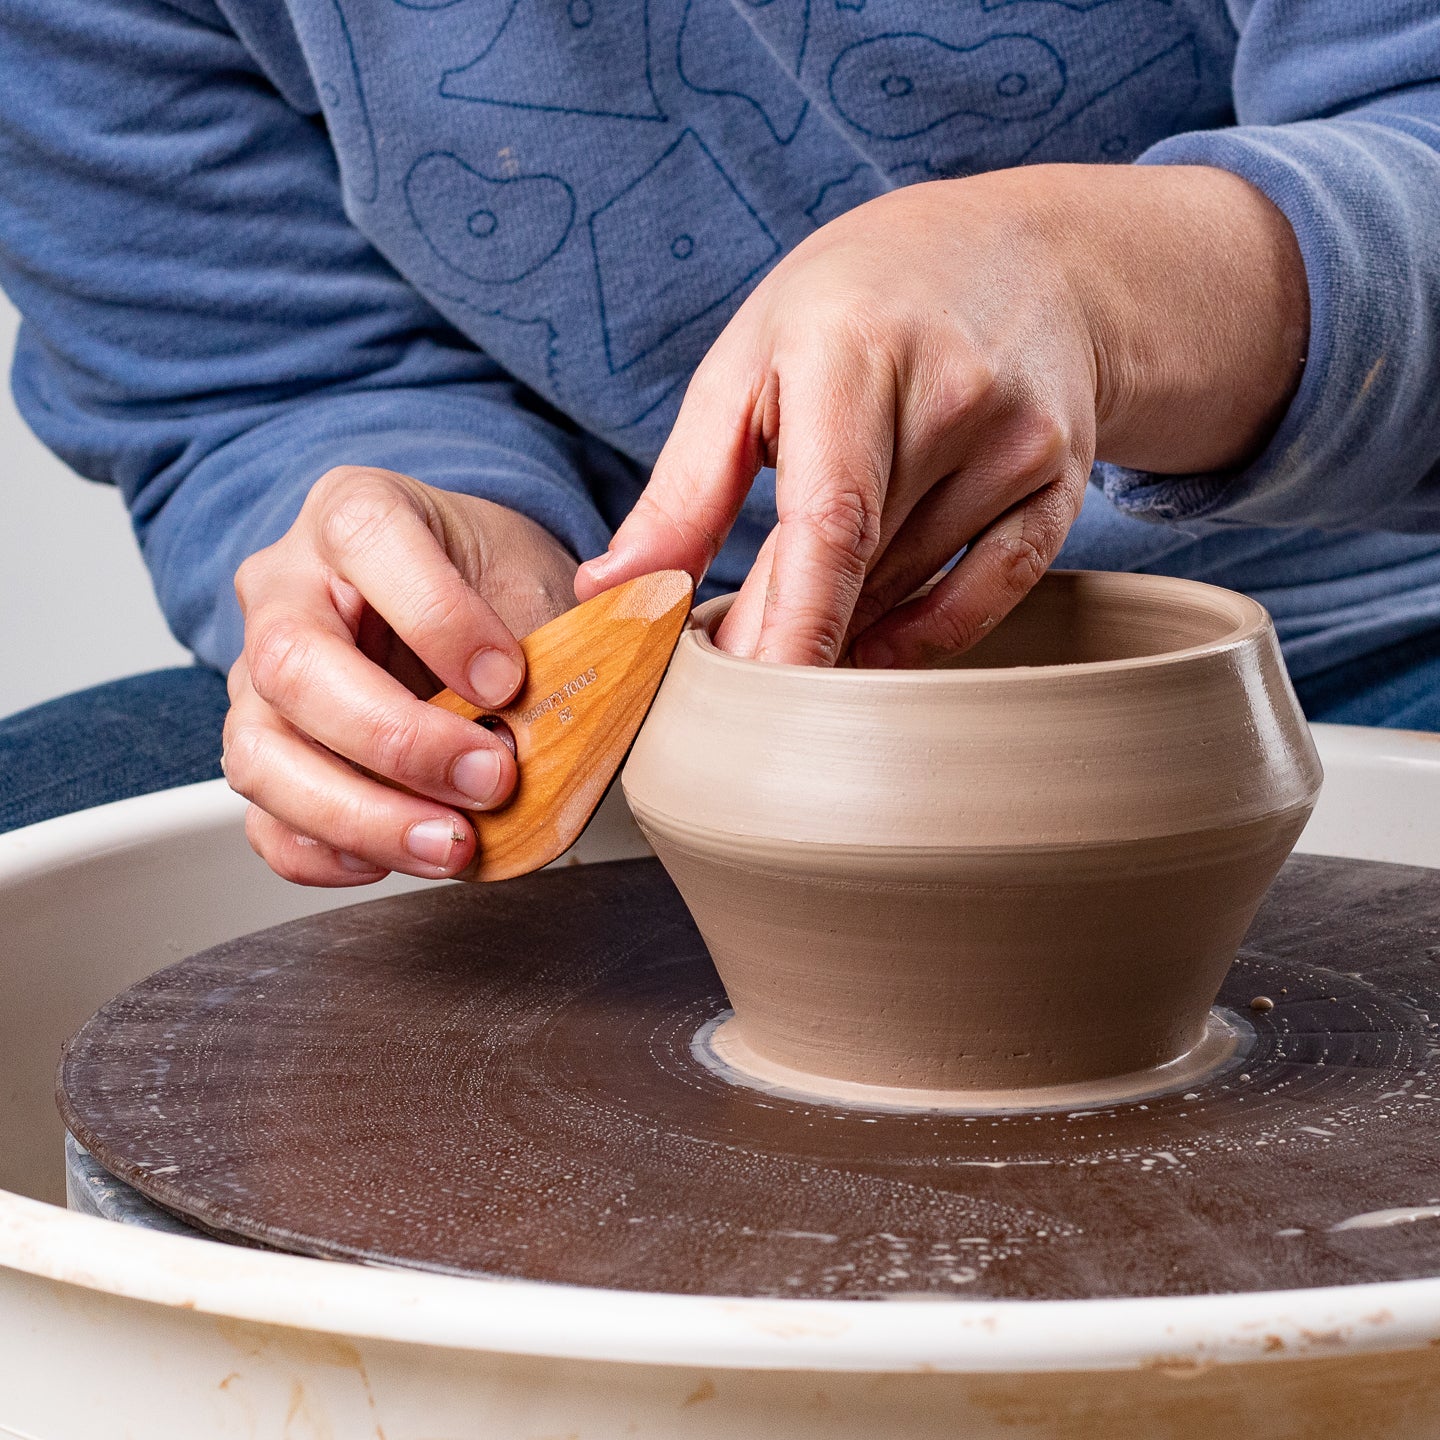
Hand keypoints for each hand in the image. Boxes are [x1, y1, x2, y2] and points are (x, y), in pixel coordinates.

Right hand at [224, 468, 575, 884]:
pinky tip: (399, 856)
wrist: (460, 600)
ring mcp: (258, 678)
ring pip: (260, 754)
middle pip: (293, 664)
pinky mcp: (260, 752)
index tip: (510, 679)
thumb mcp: (532, 573)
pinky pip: (264, 820)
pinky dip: (328, 853)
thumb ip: (554, 632)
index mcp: (354, 512)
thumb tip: (575, 719)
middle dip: (398, 739)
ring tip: (452, 844)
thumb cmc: (490, 581)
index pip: (366, 542)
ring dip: (362, 816)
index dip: (438, 617)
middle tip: (491, 778)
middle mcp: (285, 588)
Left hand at [576, 164, 1306, 665]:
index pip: (831, 520)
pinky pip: (994, 592)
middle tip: (732, 667)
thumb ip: (685, 489)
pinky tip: (877, 643)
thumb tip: (612, 594)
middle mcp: (954, 397)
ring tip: (802, 603)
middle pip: (863, 568)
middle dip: (791, 633)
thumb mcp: (751, 362)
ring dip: (848, 619)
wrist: (1026, 254)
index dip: (796, 624)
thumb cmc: (857, 306)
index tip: (754, 704)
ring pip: (915, 586)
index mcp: (856, 354)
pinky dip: (928, 632)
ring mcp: (1021, 443)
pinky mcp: (1059, 483)